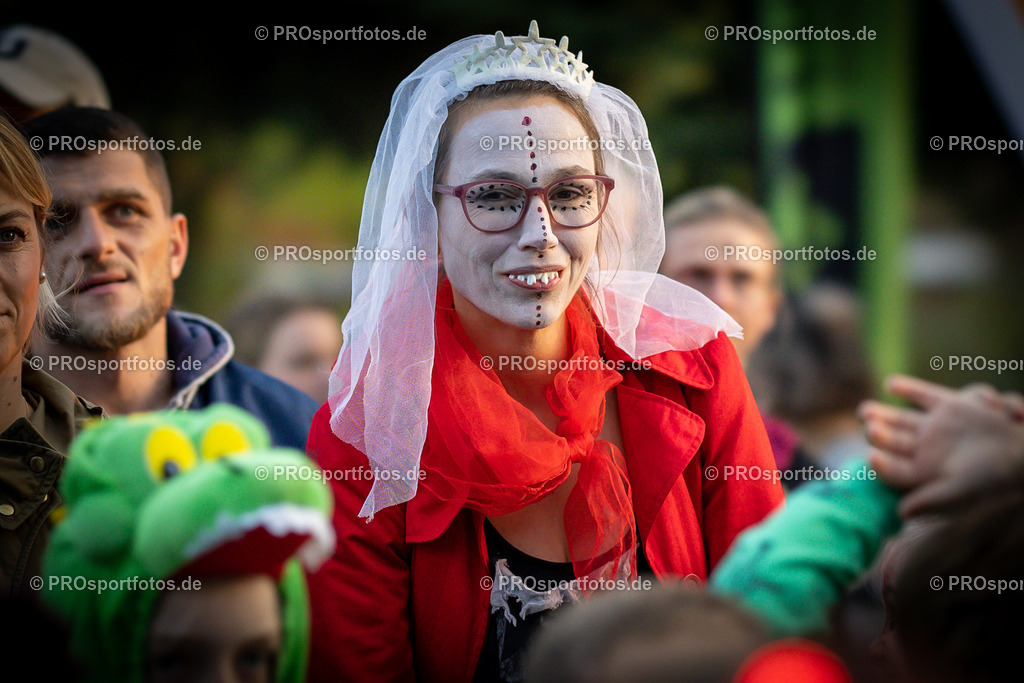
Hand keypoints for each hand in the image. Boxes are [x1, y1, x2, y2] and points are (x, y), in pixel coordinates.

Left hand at [859, 375, 1023, 516]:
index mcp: (923, 473)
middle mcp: (923, 450)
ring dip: (884, 413)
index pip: (895, 470)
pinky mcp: (947, 406)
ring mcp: (933, 427)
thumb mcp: (962, 491)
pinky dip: (910, 390)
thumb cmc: (992, 478)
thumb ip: (932, 501)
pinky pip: (924, 396)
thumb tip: (902, 513)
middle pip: (893, 441)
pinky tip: (891, 384)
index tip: (871, 457)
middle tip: (867, 427)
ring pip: (902, 418)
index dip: (883, 465)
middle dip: (878, 434)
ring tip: (866, 410)